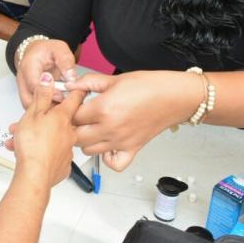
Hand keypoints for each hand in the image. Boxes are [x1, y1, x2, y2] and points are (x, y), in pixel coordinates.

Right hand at [6, 73, 84, 187]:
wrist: (35, 175)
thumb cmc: (33, 145)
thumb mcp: (33, 113)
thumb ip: (42, 95)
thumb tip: (49, 79)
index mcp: (63, 117)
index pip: (75, 98)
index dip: (75, 90)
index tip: (76, 86)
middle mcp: (70, 132)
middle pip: (58, 120)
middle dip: (41, 119)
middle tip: (23, 123)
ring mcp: (67, 149)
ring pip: (52, 137)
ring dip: (36, 137)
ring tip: (17, 141)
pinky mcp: (62, 164)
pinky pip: (52, 153)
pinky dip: (41, 151)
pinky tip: (28, 153)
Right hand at [15, 39, 78, 107]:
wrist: (35, 52)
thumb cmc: (46, 51)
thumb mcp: (58, 48)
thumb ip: (65, 61)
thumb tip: (71, 77)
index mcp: (28, 66)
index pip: (34, 84)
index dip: (48, 93)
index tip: (61, 96)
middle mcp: (22, 80)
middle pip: (29, 101)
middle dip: (46, 106)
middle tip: (63, 107)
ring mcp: (23, 90)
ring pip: (30, 108)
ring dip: (46, 111)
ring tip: (61, 110)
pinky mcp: (27, 97)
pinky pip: (34, 110)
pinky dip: (45, 112)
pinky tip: (57, 110)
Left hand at [63, 70, 201, 171]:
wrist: (173, 96)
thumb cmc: (149, 86)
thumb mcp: (114, 78)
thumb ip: (89, 82)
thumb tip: (72, 86)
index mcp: (103, 108)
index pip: (72, 115)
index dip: (70, 108)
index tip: (74, 104)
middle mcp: (110, 128)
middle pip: (76, 136)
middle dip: (73, 127)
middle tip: (80, 117)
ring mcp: (120, 141)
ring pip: (88, 150)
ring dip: (86, 141)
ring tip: (92, 128)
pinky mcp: (132, 149)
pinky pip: (113, 164)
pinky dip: (106, 158)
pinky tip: (106, 145)